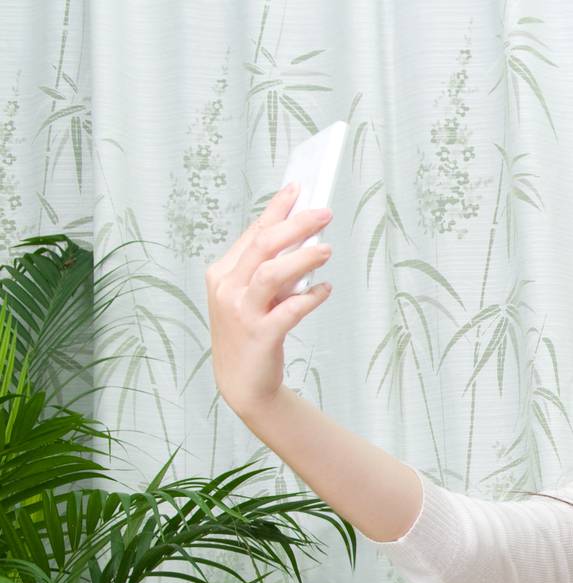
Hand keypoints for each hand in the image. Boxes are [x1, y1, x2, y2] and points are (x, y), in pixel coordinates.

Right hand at [205, 183, 334, 415]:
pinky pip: (288, 311)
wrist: (242, 383)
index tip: (298, 188)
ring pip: (271, 274)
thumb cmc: (252, 332)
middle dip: (295, 225)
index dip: (277, 209)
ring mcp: (241, 312)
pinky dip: (309, 298)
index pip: (254, 232)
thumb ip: (271, 269)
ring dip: (302, 258)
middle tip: (325, 213)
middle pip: (263, 246)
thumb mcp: (255, 296)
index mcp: (224, 273)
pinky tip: (325, 291)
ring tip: (327, 249)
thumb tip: (304, 239)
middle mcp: (228, 288)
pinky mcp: (259, 335)